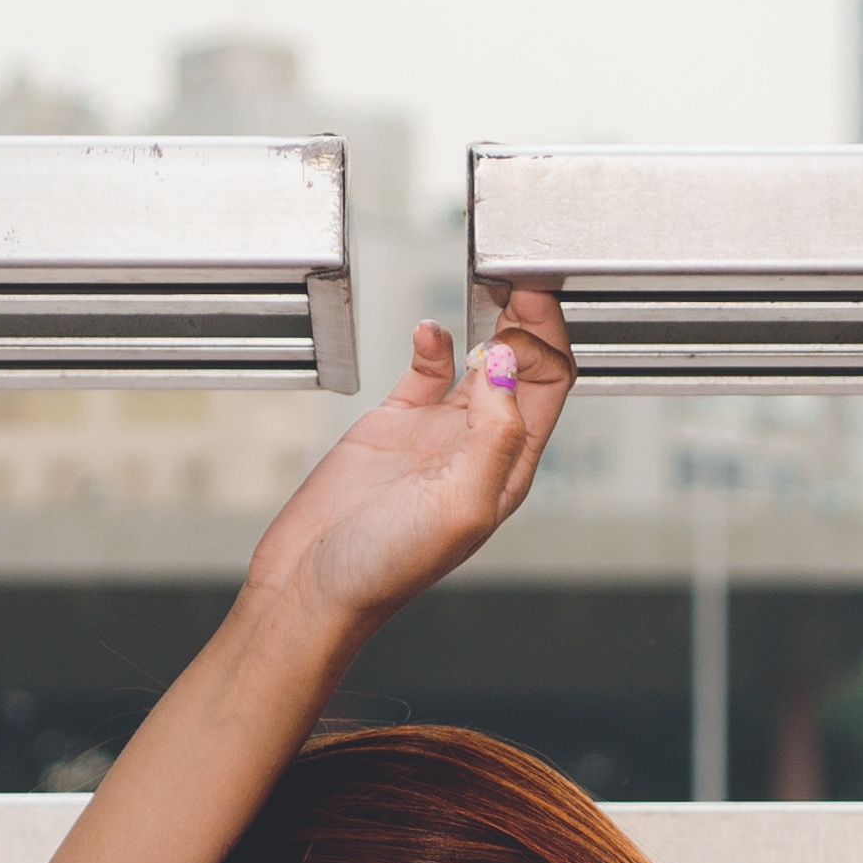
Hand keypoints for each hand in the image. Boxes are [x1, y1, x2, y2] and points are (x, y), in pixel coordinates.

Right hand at [249, 281, 573, 632]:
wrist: (312, 583)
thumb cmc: (386, 566)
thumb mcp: (460, 505)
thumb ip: (494, 434)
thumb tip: (506, 364)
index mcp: (508, 468)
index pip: (550, 388)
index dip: (545, 342)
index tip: (527, 305)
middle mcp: (481, 447)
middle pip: (524, 367)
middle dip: (529, 321)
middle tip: (519, 279)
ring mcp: (439, 432)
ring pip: (482, 362)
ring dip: (490, 322)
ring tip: (490, 286)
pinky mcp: (396, 423)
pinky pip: (427, 369)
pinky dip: (433, 341)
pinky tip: (427, 330)